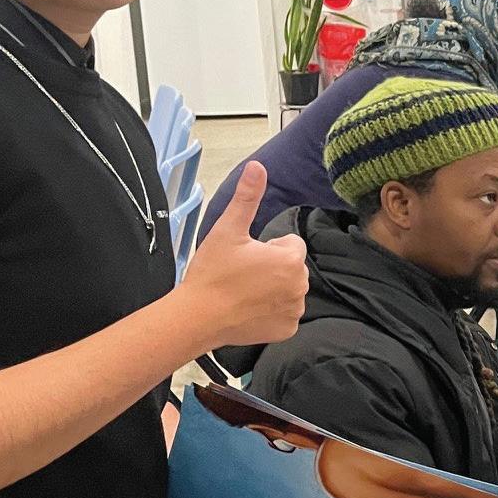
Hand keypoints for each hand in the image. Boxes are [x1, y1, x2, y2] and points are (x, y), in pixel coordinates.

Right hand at [181, 162, 309, 347]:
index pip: (291, 244)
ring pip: (289, 290)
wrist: (197, 318)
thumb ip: (247, 197)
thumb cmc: (213, 273)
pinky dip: (271, 312)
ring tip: (244, 292)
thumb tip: (257, 166)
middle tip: (242, 275)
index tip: (246, 257)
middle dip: (272, 268)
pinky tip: (249, 310)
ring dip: (273, 289)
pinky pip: (285, 314)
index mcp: (291, 259)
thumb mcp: (228, 229)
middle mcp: (300, 285)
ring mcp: (295, 310)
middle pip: (291, 267)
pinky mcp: (287, 330)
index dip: (267, 248)